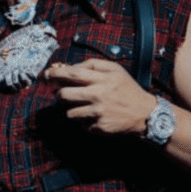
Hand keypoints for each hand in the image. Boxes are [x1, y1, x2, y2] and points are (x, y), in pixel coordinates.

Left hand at [43, 59, 157, 135]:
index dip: (55, 74)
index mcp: (102, 79)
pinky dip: (83, 121)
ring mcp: (98, 112)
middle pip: (64, 94)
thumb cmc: (127, 89)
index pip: (72, 73)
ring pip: (69, 112)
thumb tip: (70, 67)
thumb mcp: (115, 70)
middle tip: (60, 93)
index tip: (45, 75)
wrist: (145, 113)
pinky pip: (80, 124)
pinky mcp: (99, 127)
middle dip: (58, 94)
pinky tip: (93, 117)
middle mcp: (98, 95)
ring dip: (70, 109)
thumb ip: (93, 64)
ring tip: (80, 106)